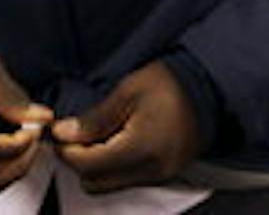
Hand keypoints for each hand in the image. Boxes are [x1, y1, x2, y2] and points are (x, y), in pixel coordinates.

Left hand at [52, 60, 201, 193]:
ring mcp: (160, 175)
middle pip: (95, 182)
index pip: (87, 164)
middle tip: (77, 135)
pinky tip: (119, 142)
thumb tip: (65, 134)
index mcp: (140, 149)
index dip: (66, 150)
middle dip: (80, 161)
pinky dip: (116, 166)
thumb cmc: (172, 83)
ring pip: (111, 184)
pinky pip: (129, 180)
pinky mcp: (166, 174)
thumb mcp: (129, 91)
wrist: (209, 86)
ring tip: (99, 136)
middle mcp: (151, 170)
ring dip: (98, 165)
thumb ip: (95, 118)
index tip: (59, 134)